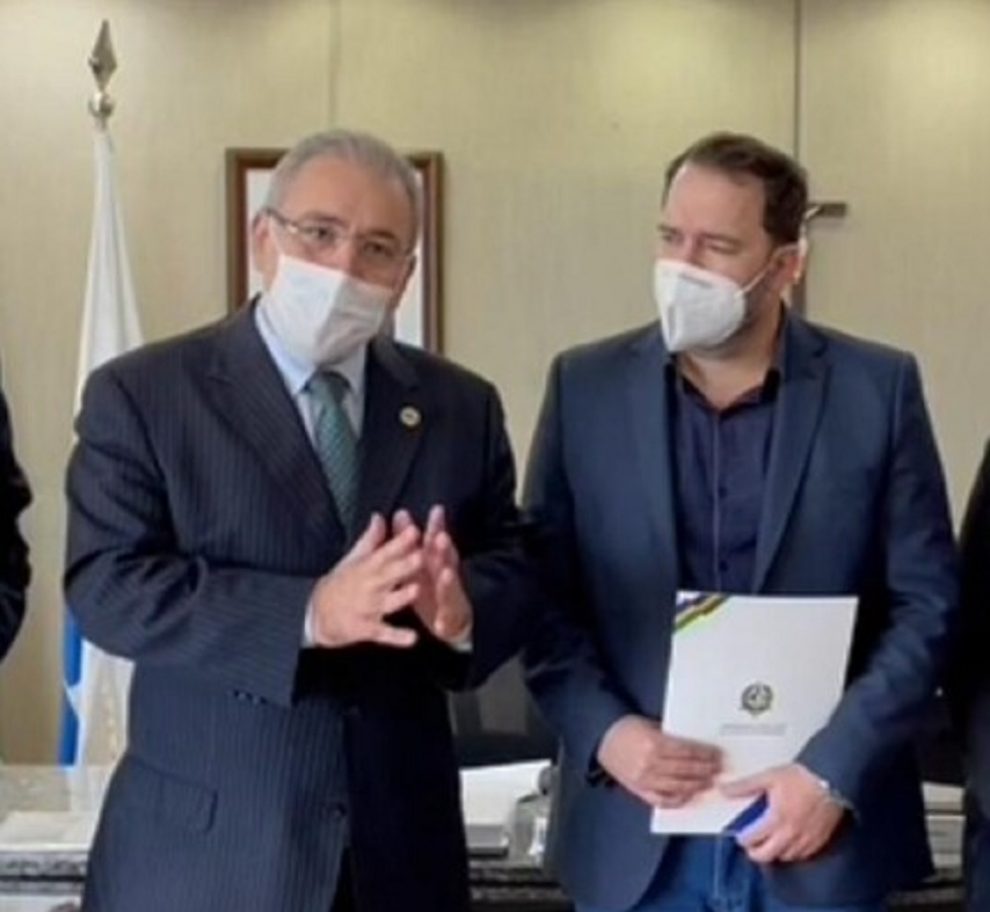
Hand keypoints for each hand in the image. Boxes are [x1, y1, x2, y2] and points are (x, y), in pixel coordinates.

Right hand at [310, 513, 421, 648]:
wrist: (318, 614)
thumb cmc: (341, 583)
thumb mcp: (353, 559)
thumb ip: (370, 539)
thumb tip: (380, 516)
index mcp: (367, 567)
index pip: (385, 551)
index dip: (400, 542)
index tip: (414, 530)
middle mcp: (369, 586)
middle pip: (389, 575)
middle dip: (405, 566)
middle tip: (422, 556)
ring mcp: (368, 608)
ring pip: (388, 602)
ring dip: (401, 596)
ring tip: (416, 590)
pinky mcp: (367, 629)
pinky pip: (384, 633)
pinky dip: (397, 637)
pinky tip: (413, 638)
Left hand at [393, 506, 472, 643]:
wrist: (452, 622)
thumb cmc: (431, 587)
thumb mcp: (420, 562)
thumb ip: (410, 539)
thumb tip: (400, 512)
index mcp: (435, 563)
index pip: (436, 542)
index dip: (436, 526)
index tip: (436, 511)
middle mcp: (445, 577)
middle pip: (446, 561)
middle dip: (444, 550)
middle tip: (442, 537)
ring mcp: (448, 598)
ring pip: (449, 589)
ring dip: (448, 582)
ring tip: (446, 574)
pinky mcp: (448, 620)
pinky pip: (446, 621)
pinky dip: (443, 622)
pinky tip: (439, 625)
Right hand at [596, 715, 720, 807]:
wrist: (603, 740)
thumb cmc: (626, 728)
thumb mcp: (649, 724)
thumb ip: (669, 735)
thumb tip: (693, 744)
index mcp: (653, 744)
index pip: (686, 751)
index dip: (703, 754)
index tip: (715, 755)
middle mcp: (650, 764)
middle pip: (685, 770)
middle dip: (704, 770)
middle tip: (717, 769)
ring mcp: (645, 780)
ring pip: (677, 786)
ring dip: (696, 785)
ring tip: (708, 783)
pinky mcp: (639, 790)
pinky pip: (662, 800)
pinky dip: (677, 800)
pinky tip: (688, 796)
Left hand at [722, 763, 844, 862]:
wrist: (831, 779)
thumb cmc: (801, 777)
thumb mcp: (768, 777)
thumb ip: (745, 786)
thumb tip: (724, 789)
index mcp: (775, 819)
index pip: (753, 839)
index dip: (744, 839)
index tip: (741, 837)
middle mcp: (790, 834)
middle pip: (768, 855)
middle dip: (756, 852)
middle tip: (752, 846)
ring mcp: (806, 840)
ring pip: (786, 857)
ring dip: (775, 853)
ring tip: (770, 844)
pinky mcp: (820, 840)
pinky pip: (804, 855)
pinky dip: (794, 853)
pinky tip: (790, 845)